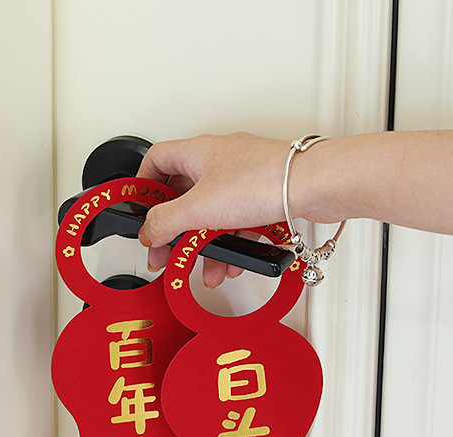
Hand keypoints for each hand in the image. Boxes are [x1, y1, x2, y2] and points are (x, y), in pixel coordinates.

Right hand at [136, 133, 290, 286]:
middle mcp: (219, 159)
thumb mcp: (198, 208)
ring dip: (207, 246)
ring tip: (207, 269)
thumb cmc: (262, 181)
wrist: (312, 187)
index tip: (139, 211)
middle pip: (184, 196)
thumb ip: (165, 222)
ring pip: (213, 214)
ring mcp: (242, 177)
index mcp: (196, 151)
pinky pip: (238, 221)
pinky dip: (232, 243)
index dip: (144, 186)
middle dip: (176, 231)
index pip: (156, 160)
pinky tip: (235, 263)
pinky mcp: (263, 194)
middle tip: (168, 253)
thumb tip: (147, 231)